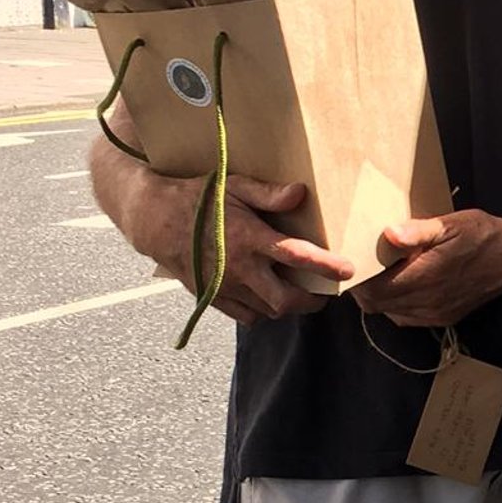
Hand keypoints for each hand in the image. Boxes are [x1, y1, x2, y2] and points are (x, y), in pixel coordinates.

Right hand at [138, 171, 355, 325]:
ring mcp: (224, 287)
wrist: (153, 219)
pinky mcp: (211, 297)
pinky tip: (268, 295)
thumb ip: (268, 194)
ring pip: (268, 312)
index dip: (327, 267)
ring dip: (289, 306)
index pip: (297, 257)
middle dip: (312, 301)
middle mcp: (238, 268)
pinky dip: (263, 311)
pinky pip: (247, 317)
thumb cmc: (198, 197)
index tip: (348, 270)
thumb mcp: (233, 186)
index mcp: (248, 237)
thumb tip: (301, 193)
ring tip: (299, 292)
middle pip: (286, 300)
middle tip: (324, 292)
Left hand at [353, 209, 501, 327]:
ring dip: (380, 295)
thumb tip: (388, 235)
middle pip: (375, 304)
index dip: (356, 278)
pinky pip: (405, 317)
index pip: (373, 289)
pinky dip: (396, 302)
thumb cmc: (483, 235)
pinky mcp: (443, 319)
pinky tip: (403, 283)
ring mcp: (435, 314)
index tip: (353, 259)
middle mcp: (428, 303)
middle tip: (363, 262)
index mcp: (426, 278)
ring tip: (383, 271)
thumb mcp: (451, 224)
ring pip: (388, 312)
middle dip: (363, 286)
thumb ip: (418, 231)